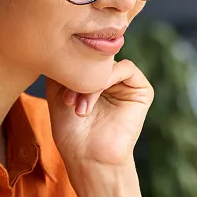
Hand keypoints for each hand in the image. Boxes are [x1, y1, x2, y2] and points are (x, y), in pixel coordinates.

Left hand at [46, 62, 152, 196]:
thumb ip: (63, 65)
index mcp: (94, 76)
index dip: (69, 63)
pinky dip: (107, 79)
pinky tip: (93, 98)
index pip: (84, 53)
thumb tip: (65, 40)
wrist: (87, 156)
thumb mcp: (58, 91)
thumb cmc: (71, 131)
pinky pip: (126, 68)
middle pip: (95, 57)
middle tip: (67, 98)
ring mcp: (126, 82)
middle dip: (78, 74)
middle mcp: (111, 77)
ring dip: (90, 82)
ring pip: (108, 63)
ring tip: (78, 106)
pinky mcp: (141, 90)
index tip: (55, 84)